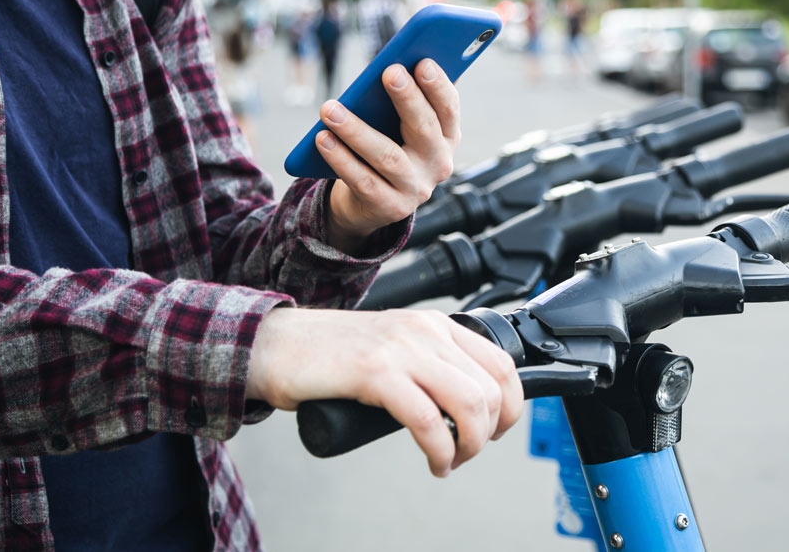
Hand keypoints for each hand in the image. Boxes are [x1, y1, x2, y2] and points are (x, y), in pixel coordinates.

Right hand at [246, 307, 521, 476]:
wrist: (277, 344)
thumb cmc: (332, 354)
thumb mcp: (396, 349)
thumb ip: (429, 365)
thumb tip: (467, 405)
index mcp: (435, 324)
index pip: (501, 363)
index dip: (510, 406)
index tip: (494, 431)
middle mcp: (425, 331)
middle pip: (492, 387)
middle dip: (490, 432)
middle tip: (467, 452)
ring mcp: (401, 349)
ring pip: (470, 403)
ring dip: (469, 445)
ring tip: (450, 460)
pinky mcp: (375, 372)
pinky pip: (428, 420)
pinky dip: (440, 451)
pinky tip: (434, 463)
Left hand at [316, 59, 459, 249]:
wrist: (374, 202)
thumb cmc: (389, 147)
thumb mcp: (402, 126)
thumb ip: (404, 101)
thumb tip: (394, 64)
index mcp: (447, 137)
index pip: (449, 109)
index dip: (439, 86)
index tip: (423, 62)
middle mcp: (439, 164)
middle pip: (425, 129)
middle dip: (408, 99)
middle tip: (388, 72)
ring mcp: (416, 189)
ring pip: (387, 157)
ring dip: (357, 130)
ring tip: (330, 108)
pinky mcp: (390, 208)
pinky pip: (363, 181)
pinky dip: (341, 159)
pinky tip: (322, 138)